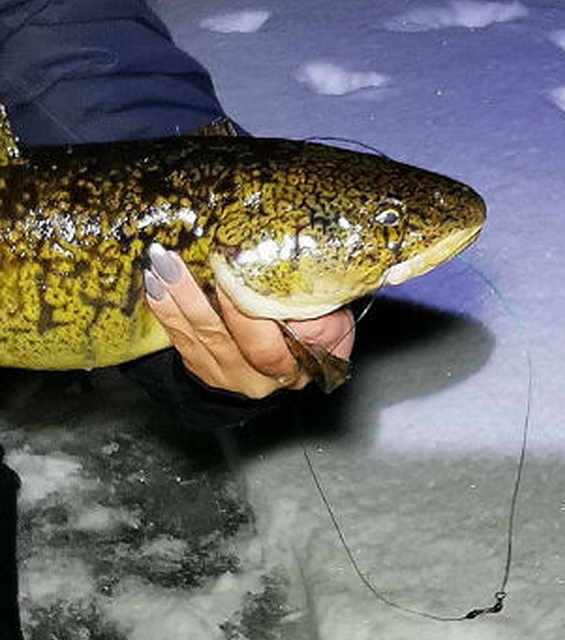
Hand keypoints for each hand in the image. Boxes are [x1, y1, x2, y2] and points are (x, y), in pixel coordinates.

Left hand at [143, 243, 355, 398]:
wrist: (294, 366)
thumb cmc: (317, 338)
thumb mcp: (334, 327)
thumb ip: (319, 313)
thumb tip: (293, 283)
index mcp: (291, 369)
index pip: (263, 347)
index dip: (242, 312)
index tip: (227, 276)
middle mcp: (255, 378)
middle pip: (219, 337)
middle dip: (192, 296)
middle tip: (173, 261)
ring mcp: (225, 376)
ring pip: (195, 336)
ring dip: (172, 297)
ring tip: (159, 264)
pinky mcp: (203, 369)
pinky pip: (179, 339)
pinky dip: (165, 310)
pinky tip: (155, 285)